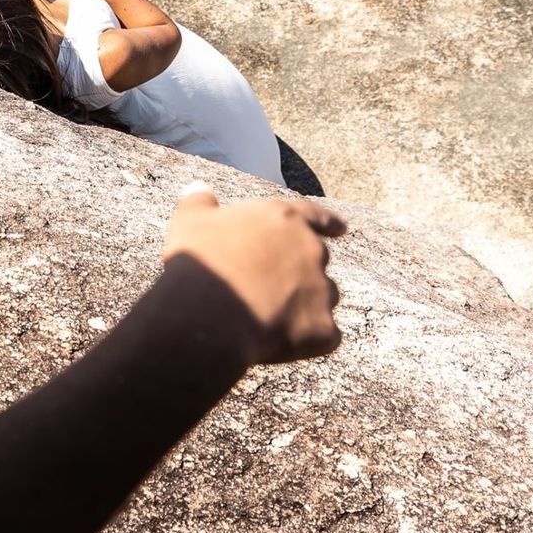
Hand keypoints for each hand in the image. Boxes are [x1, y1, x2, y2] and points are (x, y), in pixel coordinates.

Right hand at [162, 184, 344, 364]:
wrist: (207, 314)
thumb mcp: (190, 222)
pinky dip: (306, 340)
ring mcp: (322, 290)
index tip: (342, 229)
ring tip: (266, 318)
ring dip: (304, 306)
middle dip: (300, 273)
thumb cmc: (199, 263)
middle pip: (316, 261)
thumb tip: (199, 188)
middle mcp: (311, 250)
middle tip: (268, 289)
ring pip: (322, 298)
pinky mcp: (324, 329)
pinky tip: (276, 344)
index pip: (314, 215)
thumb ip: (200, 202)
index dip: (328, 222)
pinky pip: (323, 336)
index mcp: (283, 219)